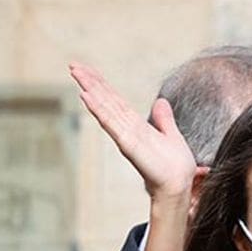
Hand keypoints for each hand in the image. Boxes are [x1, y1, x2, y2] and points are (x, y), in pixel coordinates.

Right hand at [70, 62, 196, 199]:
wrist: (178, 185)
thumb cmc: (175, 167)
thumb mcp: (171, 135)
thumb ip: (164, 120)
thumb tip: (161, 102)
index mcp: (135, 125)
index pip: (115, 100)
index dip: (101, 84)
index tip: (88, 70)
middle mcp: (126, 128)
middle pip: (105, 100)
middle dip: (90, 81)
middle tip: (73, 65)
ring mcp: (125, 135)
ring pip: (104, 107)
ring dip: (90, 89)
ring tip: (76, 73)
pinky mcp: (127, 143)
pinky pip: (110, 122)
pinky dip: (98, 109)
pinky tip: (86, 96)